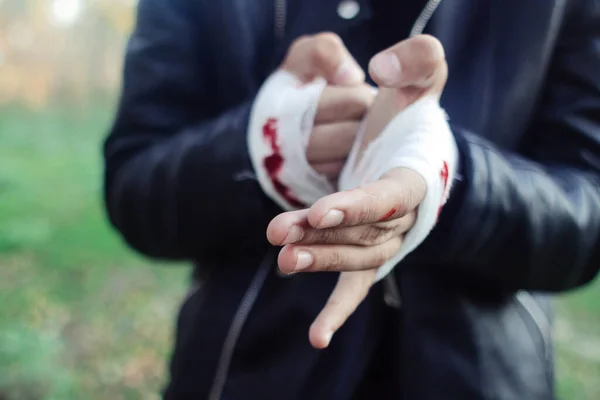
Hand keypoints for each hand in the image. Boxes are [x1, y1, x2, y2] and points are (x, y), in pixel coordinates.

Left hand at [267, 35, 448, 348]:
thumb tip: (382, 67)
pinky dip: (338, 311)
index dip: (357, 206)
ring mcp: (385, 238)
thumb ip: (417, 60)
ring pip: (354, 257)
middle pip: (362, 234)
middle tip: (278, 234)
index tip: (318, 211)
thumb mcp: (422, 73)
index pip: (388, 198)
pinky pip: (356, 286)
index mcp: (415, 178)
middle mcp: (404, 217)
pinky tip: (318, 339)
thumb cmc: (412, 112)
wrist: (410, 145)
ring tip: (282, 257)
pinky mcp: (367, 249)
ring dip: (319, 260)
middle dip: (322, 235)